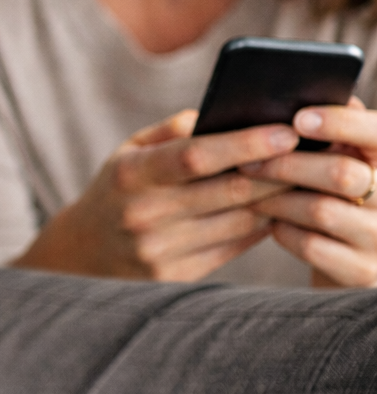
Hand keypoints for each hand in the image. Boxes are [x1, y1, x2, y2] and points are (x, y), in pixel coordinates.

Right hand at [13, 109, 296, 280]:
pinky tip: (273, 208)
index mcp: (130, 175)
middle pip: (229, 191)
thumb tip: (229, 116)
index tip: (286, 131)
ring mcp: (159, 251)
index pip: (195, 156)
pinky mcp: (175, 277)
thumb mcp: (129, 151)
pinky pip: (234, 247)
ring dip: (276, 199)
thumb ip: (174, 131)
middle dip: (277, 170)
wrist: (80, 253)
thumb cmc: (116, 190)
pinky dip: (260, 225)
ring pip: (240, 221)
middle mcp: (143, 215)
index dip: (244, 143)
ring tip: (301, 179)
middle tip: (313, 153)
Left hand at [244, 98, 376, 286]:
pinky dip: (281, 229)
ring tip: (247, 190)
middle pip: (341, 173)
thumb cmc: (340, 199)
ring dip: (275, 198)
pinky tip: (269, 221)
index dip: (342, 124)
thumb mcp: (349, 162)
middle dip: (287, 165)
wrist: (353, 262)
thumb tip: (304, 95)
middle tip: (247, 161)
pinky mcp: (362, 273)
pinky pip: (309, 245)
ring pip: (320, 210)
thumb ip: (341, 132)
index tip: (298, 118)